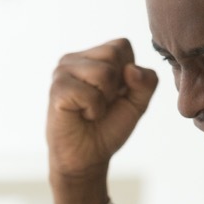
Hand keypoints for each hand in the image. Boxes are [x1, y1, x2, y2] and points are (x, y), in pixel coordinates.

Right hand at [46, 39, 158, 203]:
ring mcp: (62, 72)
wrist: (87, 158)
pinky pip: (89, 93)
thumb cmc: (108, 127)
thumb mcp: (137, 103)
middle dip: (117, 86)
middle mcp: (74, 59)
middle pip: (114, 54)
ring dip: (104, 100)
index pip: (122, 45)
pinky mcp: (57, 90)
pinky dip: (93, 110)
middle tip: (101, 104)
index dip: (128, 74)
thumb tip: (131, 69)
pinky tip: (81, 116)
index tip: (115, 94)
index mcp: (92, 57)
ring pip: (103, 73)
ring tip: (91, 110)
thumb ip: (147, 82)